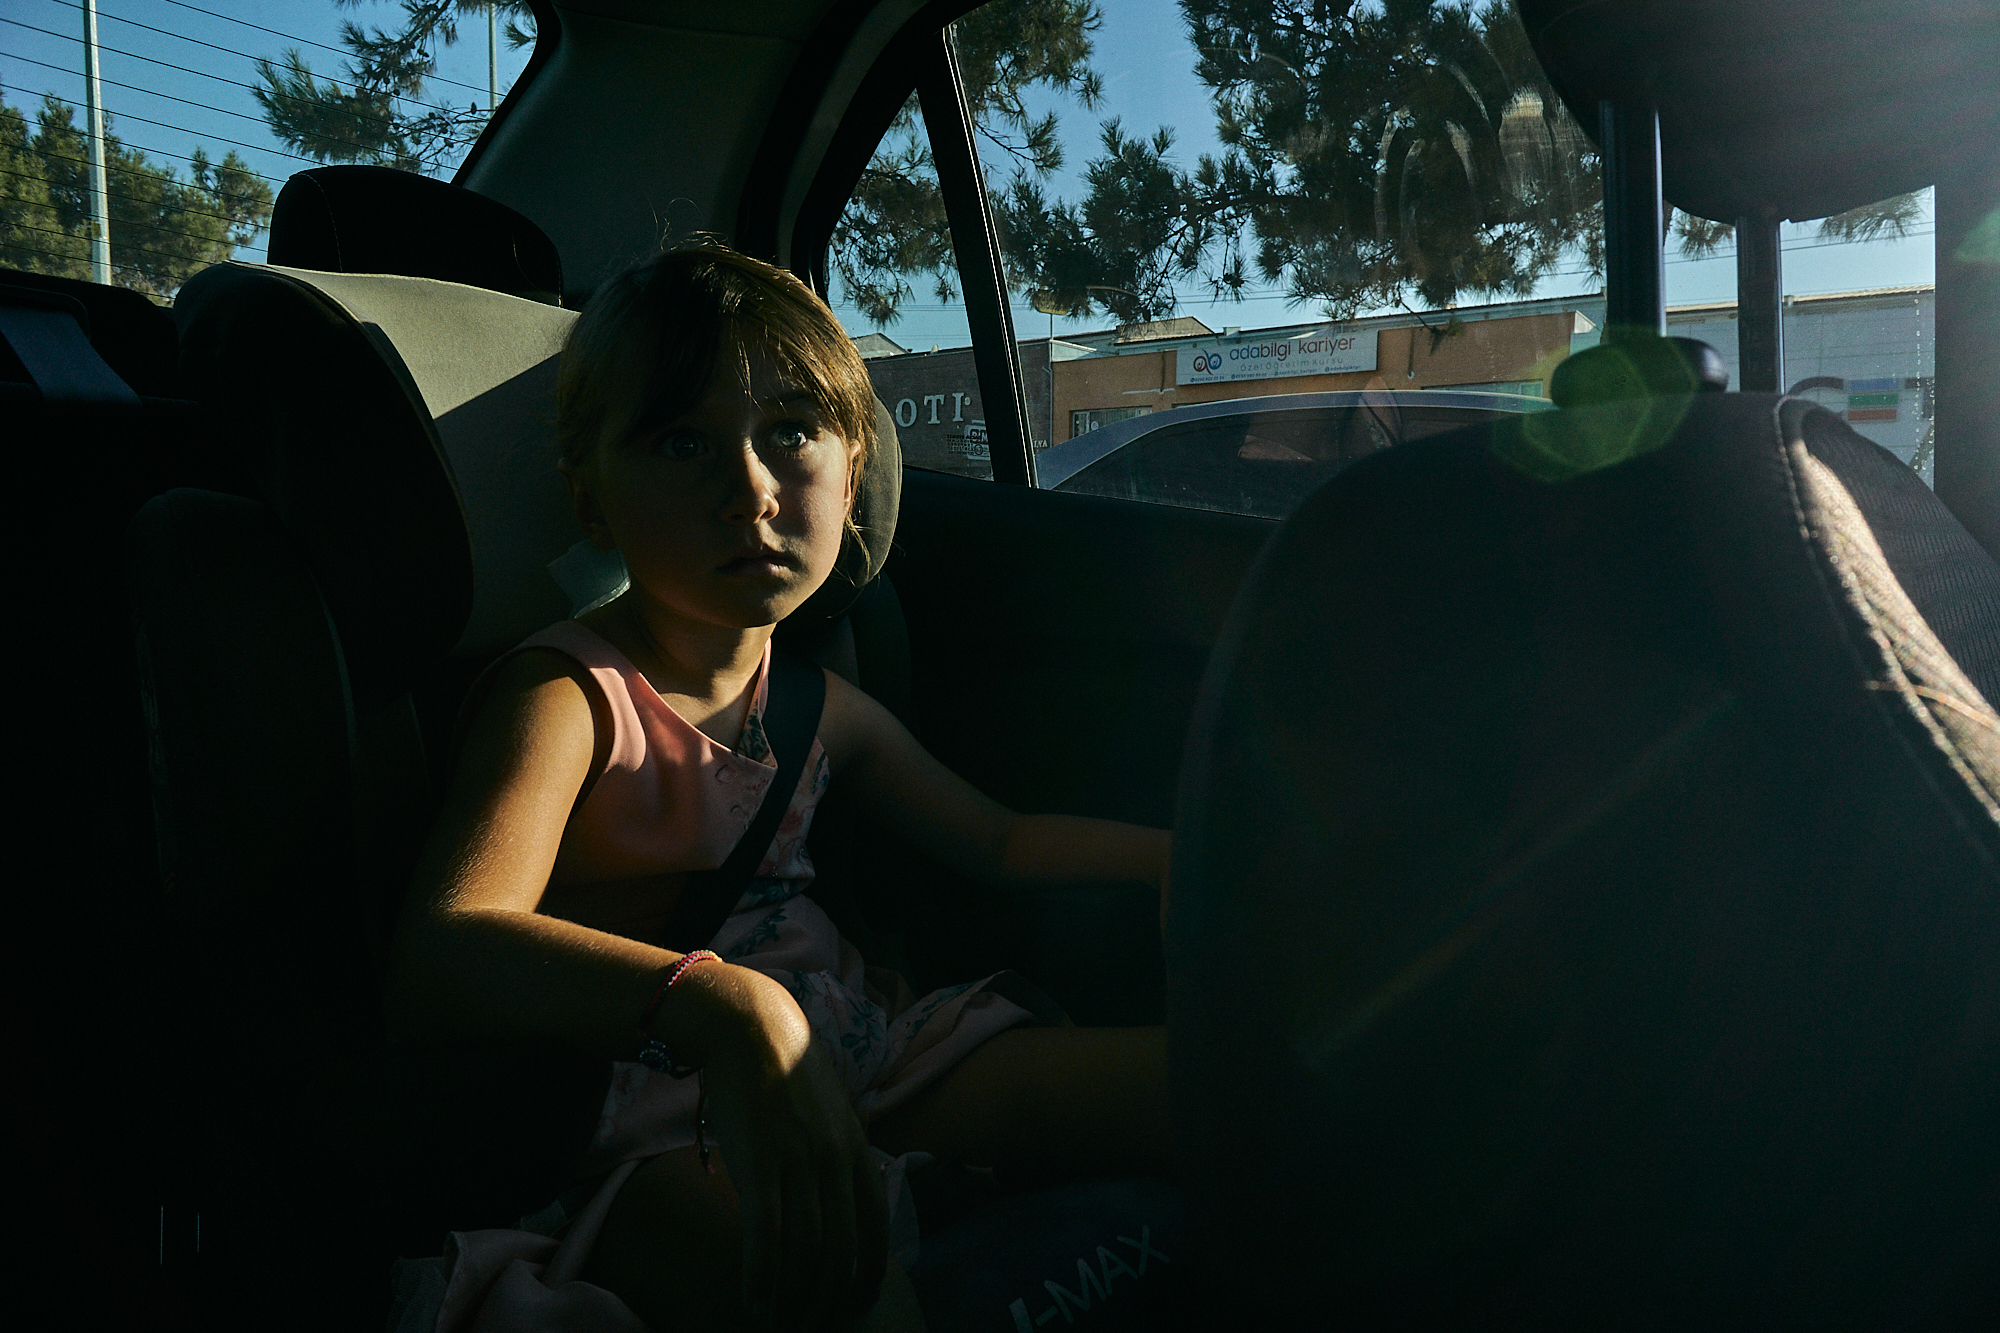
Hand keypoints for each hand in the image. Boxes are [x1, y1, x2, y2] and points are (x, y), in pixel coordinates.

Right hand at [697, 967, 888, 1328]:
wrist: (748, 1031)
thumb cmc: (784, 1074)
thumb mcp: (830, 1113)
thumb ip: (839, 1156)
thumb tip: (839, 1199)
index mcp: (857, 1151)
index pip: (876, 1229)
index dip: (867, 1275)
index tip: (854, 1305)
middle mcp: (835, 1162)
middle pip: (840, 1251)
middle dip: (827, 1299)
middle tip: (810, 1327)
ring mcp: (800, 1163)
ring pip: (804, 1252)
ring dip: (792, 1298)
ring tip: (778, 1325)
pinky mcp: (760, 1164)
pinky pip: (766, 1236)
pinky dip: (762, 1277)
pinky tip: (755, 1301)